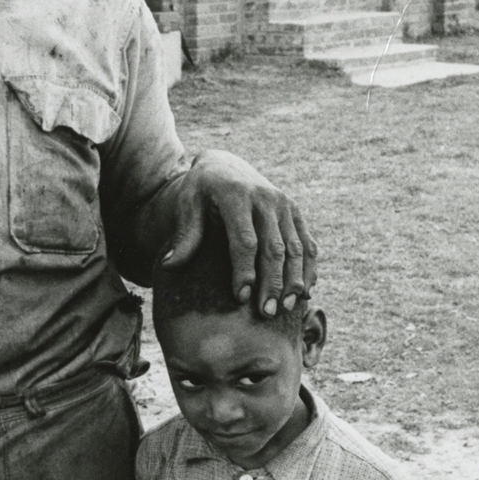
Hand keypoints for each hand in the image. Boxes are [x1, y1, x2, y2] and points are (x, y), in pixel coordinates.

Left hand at [160, 150, 316, 315]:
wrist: (225, 166)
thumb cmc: (201, 190)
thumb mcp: (188, 204)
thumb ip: (185, 234)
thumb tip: (169, 265)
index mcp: (237, 195)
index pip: (245, 239)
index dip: (244, 270)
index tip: (241, 298)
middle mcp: (266, 198)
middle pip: (274, 247)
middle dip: (272, 283)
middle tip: (267, 313)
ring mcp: (284, 205)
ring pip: (296, 248)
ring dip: (294, 280)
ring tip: (287, 308)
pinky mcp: (295, 212)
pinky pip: (307, 243)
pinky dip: (309, 269)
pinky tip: (304, 294)